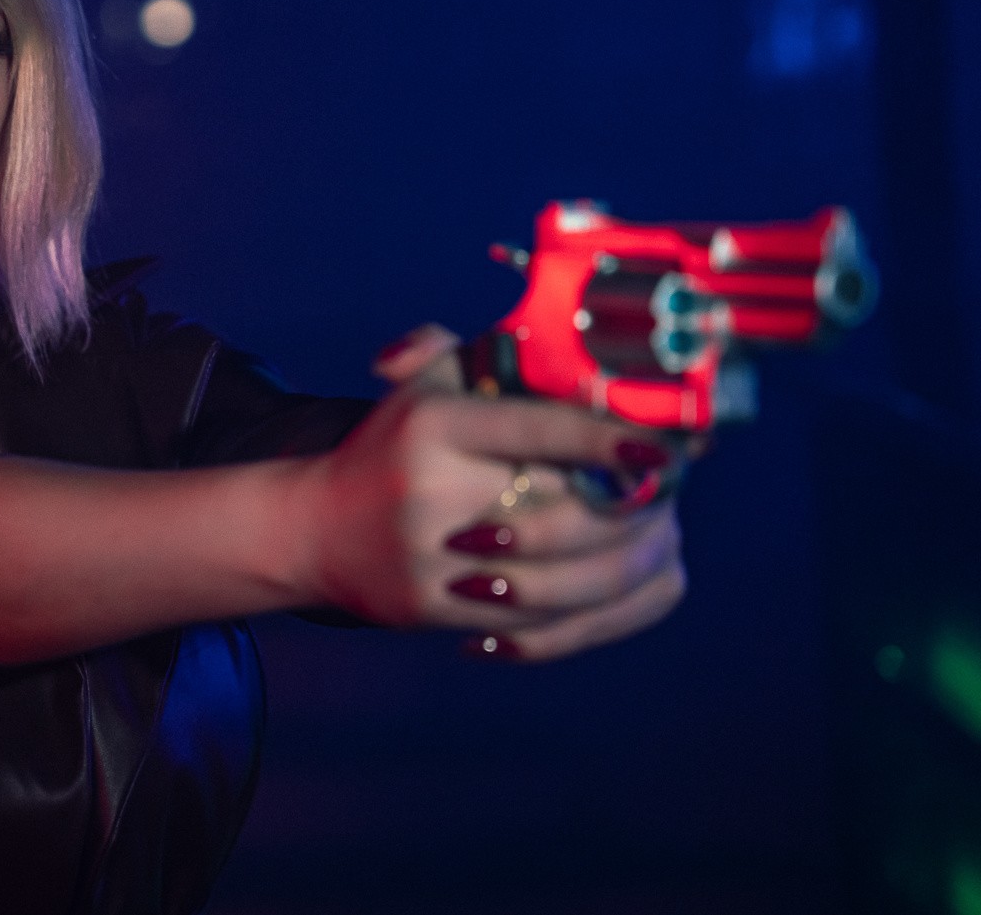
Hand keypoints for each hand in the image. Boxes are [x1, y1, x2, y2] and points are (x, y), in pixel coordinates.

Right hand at [294, 324, 686, 660]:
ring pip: (563, 583)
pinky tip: (602, 594)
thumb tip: (588, 358)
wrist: (312, 531)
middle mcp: (431, 491)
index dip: (611, 440)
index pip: (541, 429)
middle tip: (667, 499)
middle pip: (567, 515)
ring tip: (646, 545)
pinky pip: (535, 628)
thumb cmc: (393, 448)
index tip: (665, 449)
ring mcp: (430, 558)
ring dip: (618, 567)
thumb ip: (490, 353)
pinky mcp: (434, 611)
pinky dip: (581, 617)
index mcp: (435, 424)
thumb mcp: (425, 384)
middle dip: (634, 513)